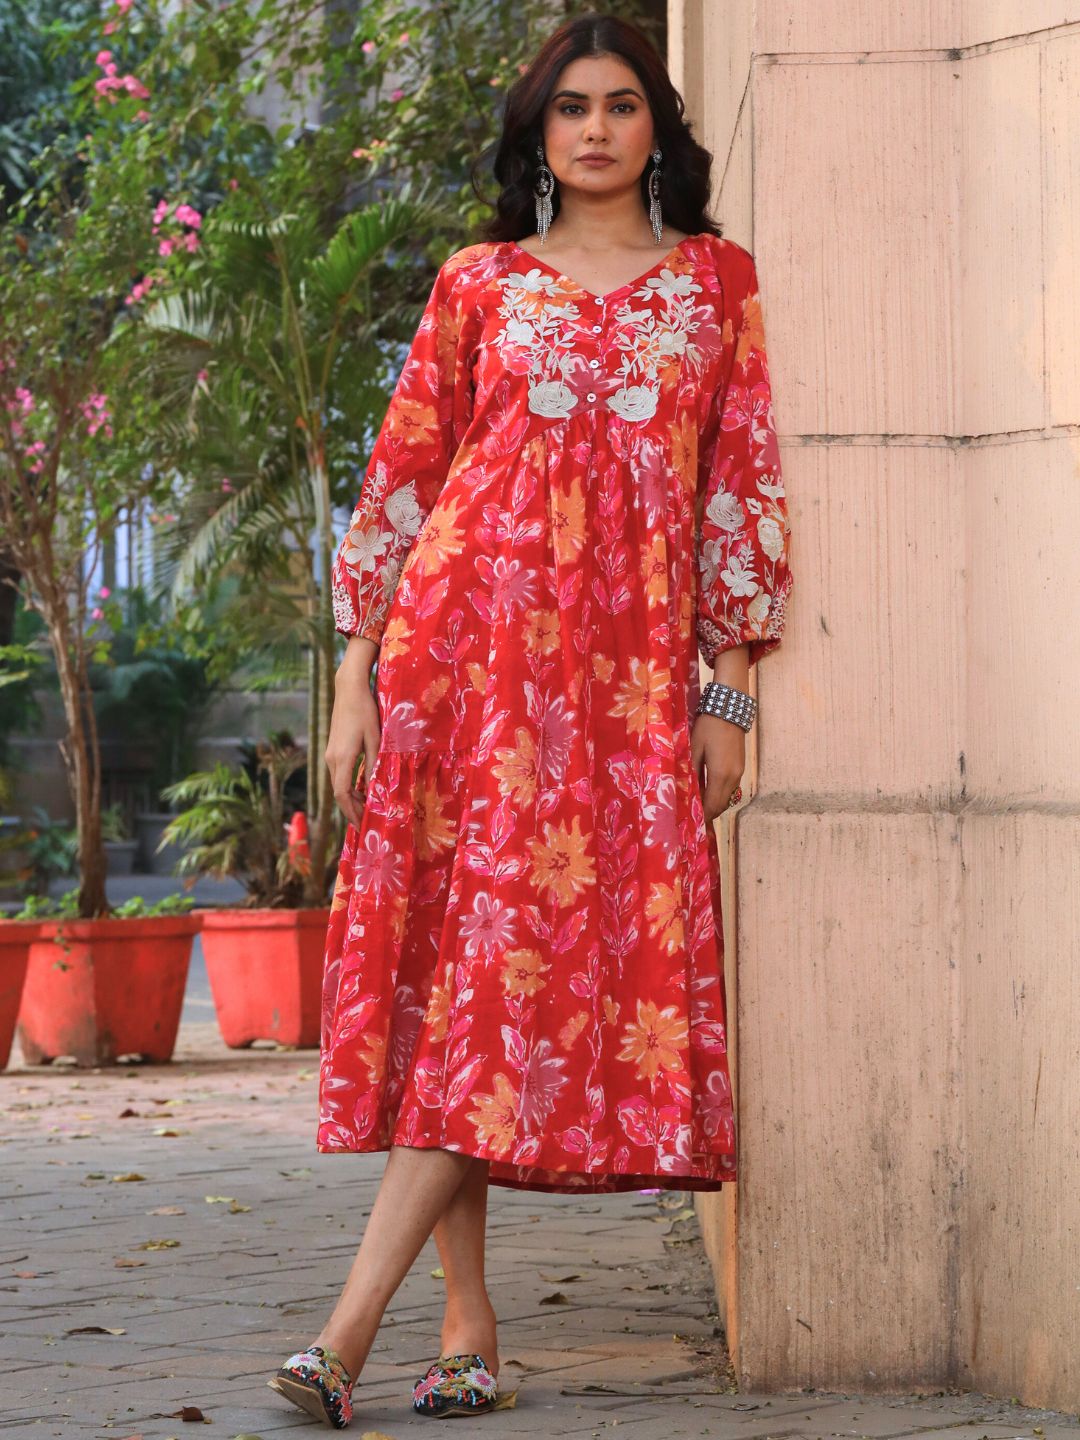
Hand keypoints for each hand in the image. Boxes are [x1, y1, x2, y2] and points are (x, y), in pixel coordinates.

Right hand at [325, 665, 380, 827]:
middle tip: (366, 821)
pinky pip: (338, 774)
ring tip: (365, 808)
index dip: (351, 811)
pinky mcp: (333, 748)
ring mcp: (330, 753)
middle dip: (351, 809)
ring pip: (337, 784)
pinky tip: (360, 789)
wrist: (349, 689)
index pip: (342, 793)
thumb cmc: (365, 711)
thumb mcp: (376, 737)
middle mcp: (331, 758)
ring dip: (350, 798)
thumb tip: (378, 786)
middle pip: (338, 792)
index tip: (361, 823)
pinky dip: (348, 786)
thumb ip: (376, 762)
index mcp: (342, 757)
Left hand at [691, 713, 745, 822]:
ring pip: (727, 797)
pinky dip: (719, 794)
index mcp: (720, 774)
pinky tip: (707, 790)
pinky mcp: (740, 767)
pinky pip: (730, 788)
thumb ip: (691, 771)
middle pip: (721, 805)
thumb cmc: (708, 726)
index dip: (703, 817)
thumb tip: (686, 791)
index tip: (692, 824)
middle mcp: (733, 777)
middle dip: (708, 813)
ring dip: (713, 803)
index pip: (712, 805)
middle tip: (693, 818)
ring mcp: (739, 772)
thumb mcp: (694, 748)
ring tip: (697, 805)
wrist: (729, 708)